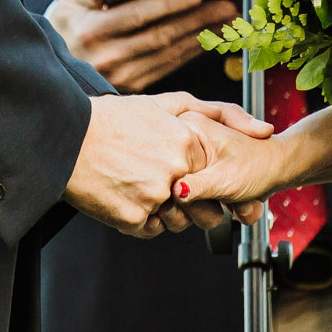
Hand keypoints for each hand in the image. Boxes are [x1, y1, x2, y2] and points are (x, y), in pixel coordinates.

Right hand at [48, 0, 238, 92]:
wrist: (55, 71)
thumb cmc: (68, 25)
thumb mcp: (70, 2)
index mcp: (92, 32)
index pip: (137, 15)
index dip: (168, 3)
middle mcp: (108, 59)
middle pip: (160, 36)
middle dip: (197, 19)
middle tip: (227, 4)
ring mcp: (122, 78)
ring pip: (169, 54)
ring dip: (201, 36)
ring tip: (226, 19)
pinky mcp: (133, 88)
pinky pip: (168, 66)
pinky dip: (190, 51)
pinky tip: (209, 37)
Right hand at [65, 92, 271, 236]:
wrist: (65, 138)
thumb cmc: (115, 119)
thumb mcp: (169, 103)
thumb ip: (222, 113)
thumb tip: (266, 130)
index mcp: (188, 143)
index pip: (216, 179)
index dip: (206, 182)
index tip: (189, 179)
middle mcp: (175, 172)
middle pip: (203, 209)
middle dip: (190, 204)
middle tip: (165, 187)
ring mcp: (155, 198)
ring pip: (176, 222)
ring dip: (163, 211)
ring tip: (136, 183)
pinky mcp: (134, 219)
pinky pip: (151, 229)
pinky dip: (140, 218)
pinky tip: (124, 193)